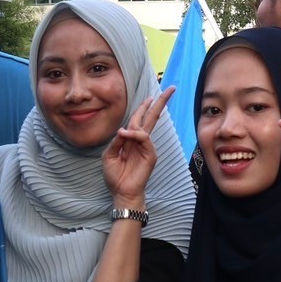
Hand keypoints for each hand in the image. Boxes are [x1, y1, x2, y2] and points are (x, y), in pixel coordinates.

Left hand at [101, 87, 174, 203]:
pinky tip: (126, 136)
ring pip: (147, 125)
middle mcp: (141, 141)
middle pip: (152, 117)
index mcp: (131, 139)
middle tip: (171, 89)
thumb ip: (116, 141)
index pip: (140, 119)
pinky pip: (144, 138)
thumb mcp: (109, 155)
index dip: (146, 107)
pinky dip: (135, 135)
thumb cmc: (115, 175)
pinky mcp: (150, 154)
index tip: (152, 95)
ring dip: (136, 123)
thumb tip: (124, 129)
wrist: (121, 192)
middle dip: (160, 103)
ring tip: (124, 135)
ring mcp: (147, 147)